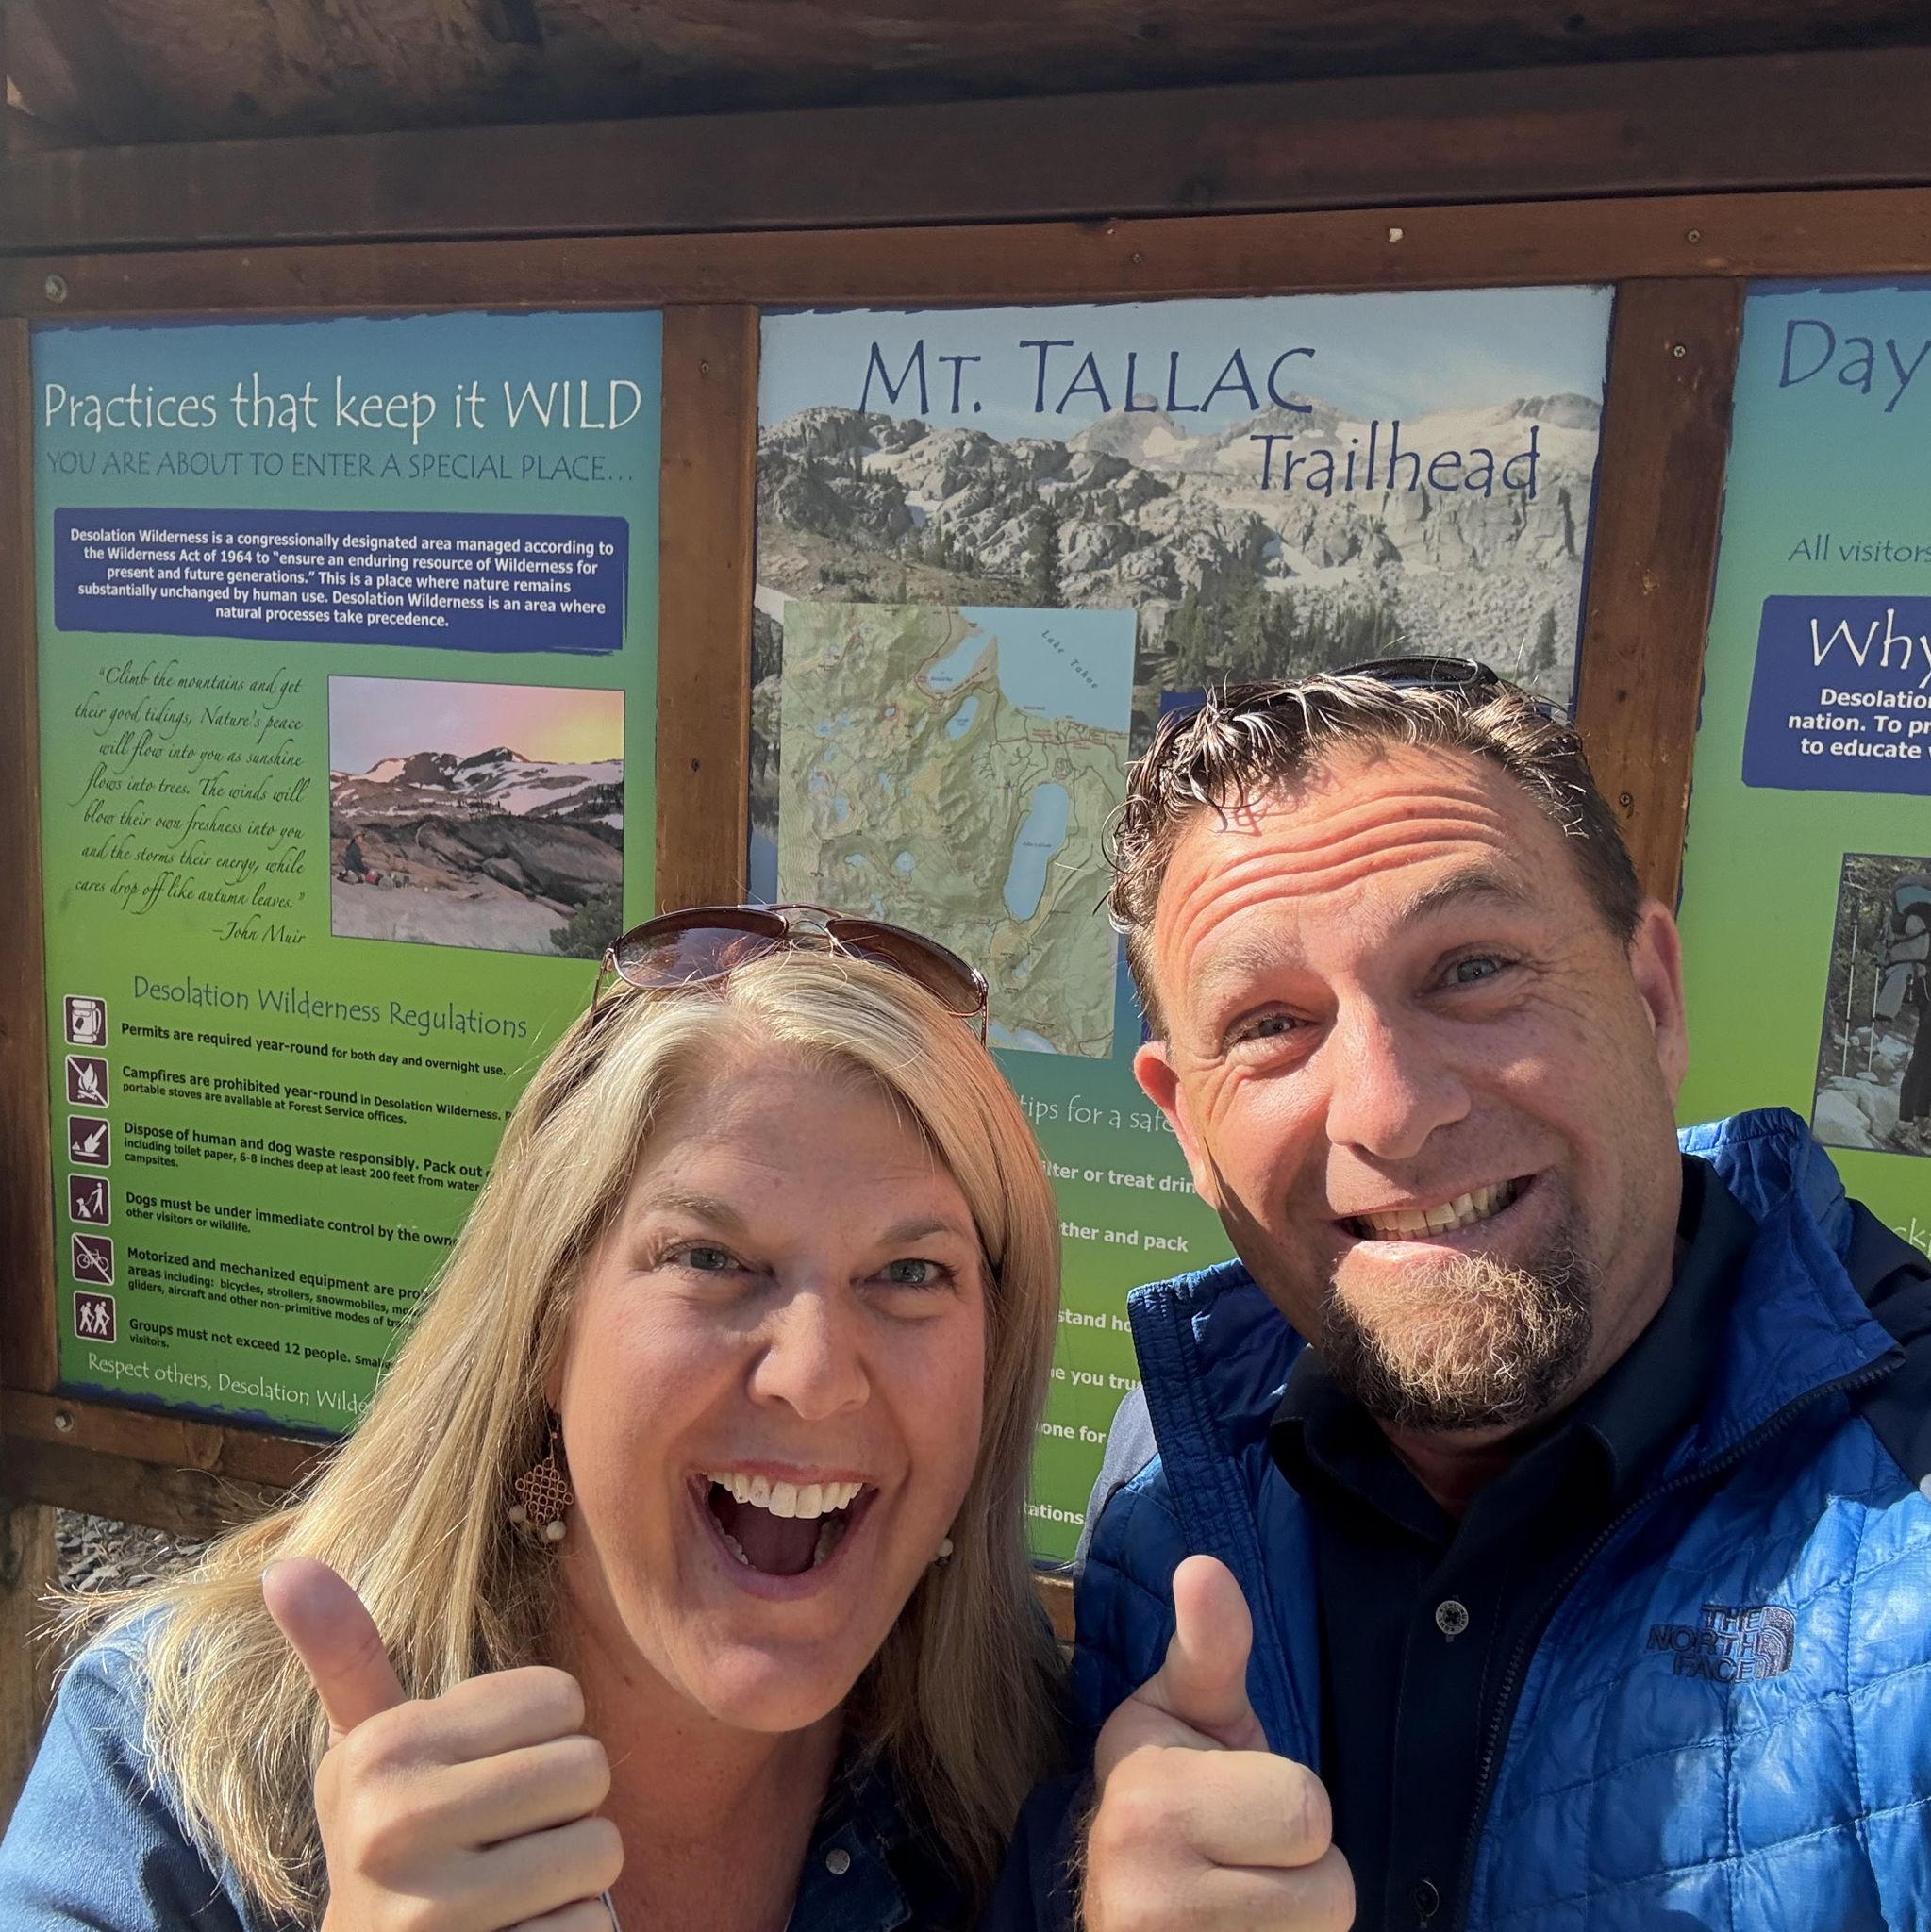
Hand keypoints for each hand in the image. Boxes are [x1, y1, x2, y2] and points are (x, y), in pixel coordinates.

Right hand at [263, 1557, 622, 1931]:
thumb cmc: (397, 1849)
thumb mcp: (367, 1760)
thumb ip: (346, 1661)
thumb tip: (285, 1563)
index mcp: (381, 1751)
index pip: (560, 1695)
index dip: (545, 1738)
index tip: (488, 1778)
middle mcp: (394, 1826)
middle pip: (589, 1768)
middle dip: (567, 1811)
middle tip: (507, 1844)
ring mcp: (432, 1915)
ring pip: (600, 1848)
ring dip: (574, 1879)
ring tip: (512, 1894)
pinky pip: (592, 1925)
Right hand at [1082, 1556, 1352, 1931]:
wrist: (1117, 1911)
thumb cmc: (1168, 1793)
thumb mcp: (1185, 1713)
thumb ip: (1211, 1647)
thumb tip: (1204, 1566)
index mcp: (1149, 1799)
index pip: (1309, 1811)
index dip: (1287, 1805)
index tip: (1226, 1803)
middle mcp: (1147, 1893)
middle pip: (1331, 1889)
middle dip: (1303, 1872)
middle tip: (1244, 1862)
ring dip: (1296, 1923)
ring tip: (1241, 1906)